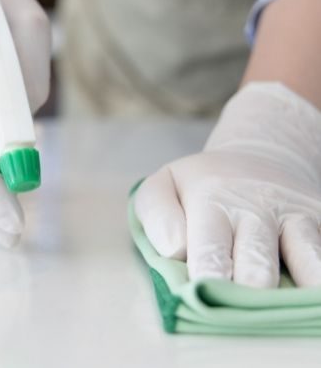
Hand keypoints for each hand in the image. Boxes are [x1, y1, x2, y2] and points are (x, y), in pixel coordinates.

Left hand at [133, 83, 320, 286]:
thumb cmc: (202, 185)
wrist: (256, 157)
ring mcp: (297, 214)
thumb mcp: (164, 186)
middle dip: (250, 292)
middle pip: (258, 263)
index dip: (208, 278)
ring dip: (300, 289)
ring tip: (290, 306)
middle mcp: (258, 207)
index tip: (205, 296)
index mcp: (212, 199)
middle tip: (241, 305)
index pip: (209, 249)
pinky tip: (315, 288)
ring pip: (309, 259)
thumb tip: (175, 250)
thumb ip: (158, 215)